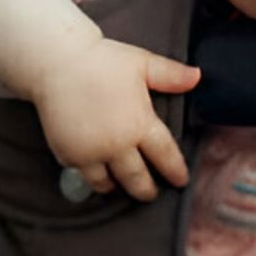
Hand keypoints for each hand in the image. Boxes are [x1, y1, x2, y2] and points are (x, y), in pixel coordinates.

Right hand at [29, 37, 199, 200]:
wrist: (57, 63)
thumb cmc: (102, 60)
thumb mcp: (142, 64)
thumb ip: (171, 75)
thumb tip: (198, 77)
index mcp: (140, 124)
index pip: (165, 156)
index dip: (175, 171)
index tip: (181, 180)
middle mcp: (117, 145)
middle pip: (137, 179)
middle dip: (146, 190)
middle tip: (151, 194)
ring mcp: (91, 153)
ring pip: (108, 183)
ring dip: (117, 187)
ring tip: (122, 187)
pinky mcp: (68, 154)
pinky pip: (83, 173)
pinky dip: (92, 175)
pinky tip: (97, 173)